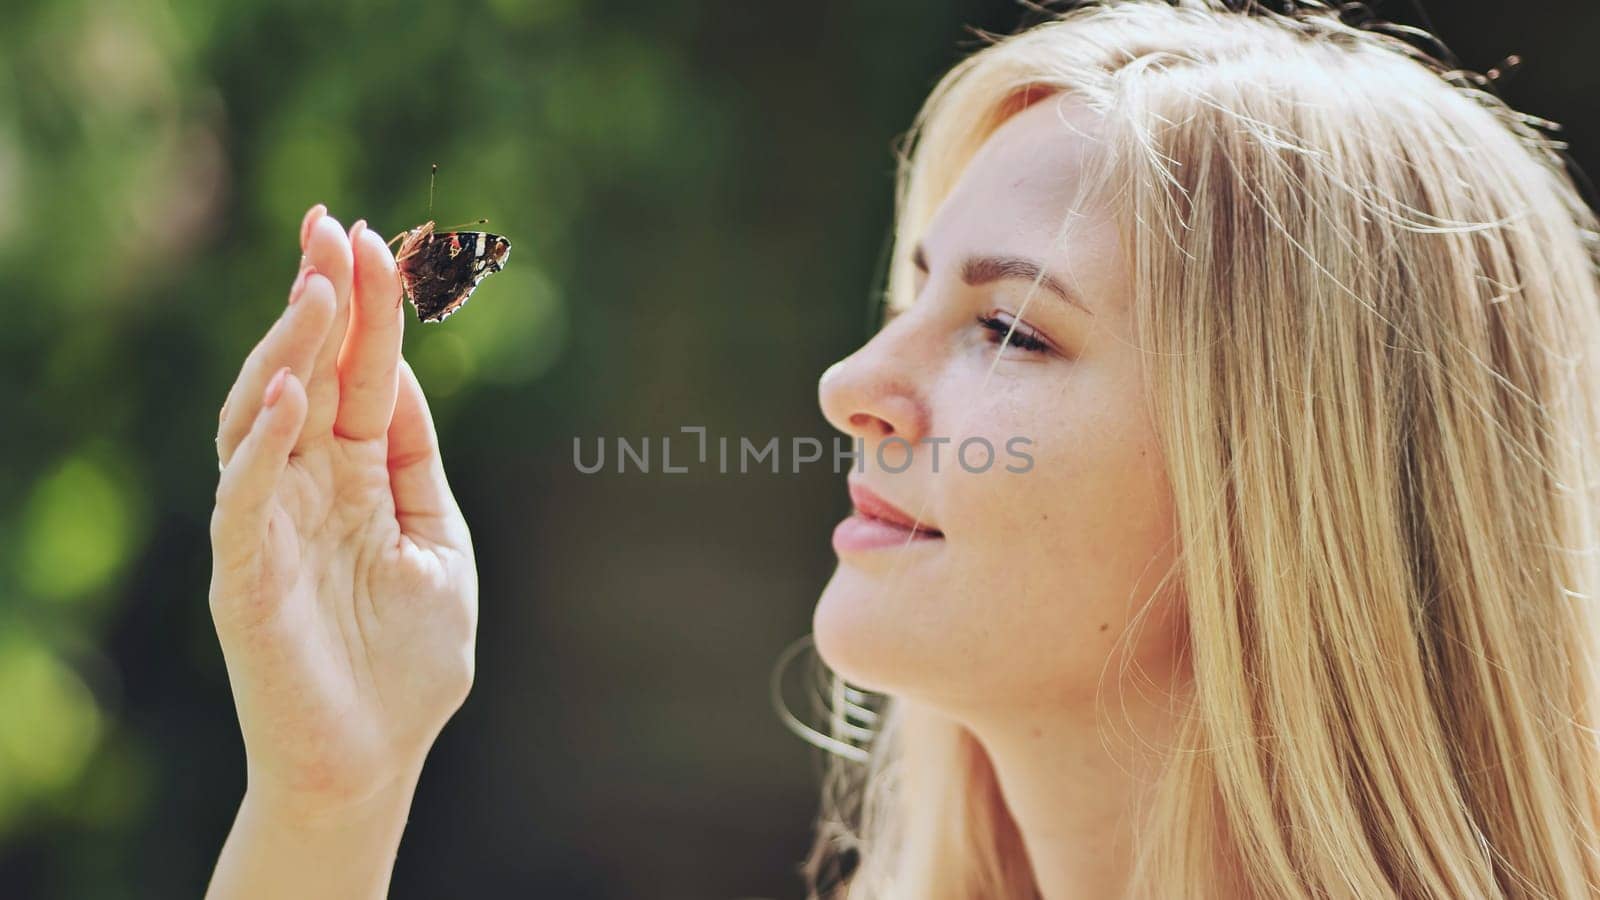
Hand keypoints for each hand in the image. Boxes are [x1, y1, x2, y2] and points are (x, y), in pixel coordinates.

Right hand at [208, 204, 476, 820]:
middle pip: (304, 376)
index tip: (369, 236)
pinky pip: (242, 501)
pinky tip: (289, 399)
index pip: (357, 374)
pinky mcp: (242, 576)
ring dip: (289, 353)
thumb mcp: (439, 541)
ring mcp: (269, 526)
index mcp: (355, 475)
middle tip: (331, 229)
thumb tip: (398, 372)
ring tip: (320, 292)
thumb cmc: (409, 660)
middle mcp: (304, 487)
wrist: (375, 757)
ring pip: (261, 418)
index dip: (365, 308)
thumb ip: (415, 461)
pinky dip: (259, 449)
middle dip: (320, 301)